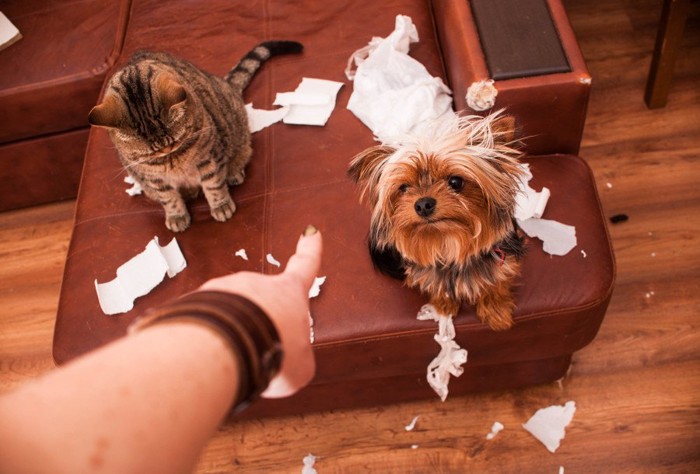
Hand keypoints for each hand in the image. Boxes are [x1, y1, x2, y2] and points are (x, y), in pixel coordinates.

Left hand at [199, 225, 321, 397]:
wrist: (226, 347)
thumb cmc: (269, 352)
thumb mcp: (301, 366)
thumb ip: (295, 358)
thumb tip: (280, 362)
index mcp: (289, 292)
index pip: (305, 264)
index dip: (311, 248)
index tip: (311, 231)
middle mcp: (255, 283)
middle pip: (261, 307)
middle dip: (258, 332)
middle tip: (260, 358)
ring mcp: (223, 291)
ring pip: (230, 321)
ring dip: (233, 342)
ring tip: (236, 364)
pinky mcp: (195, 305)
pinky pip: (204, 328)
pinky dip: (208, 345)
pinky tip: (211, 362)